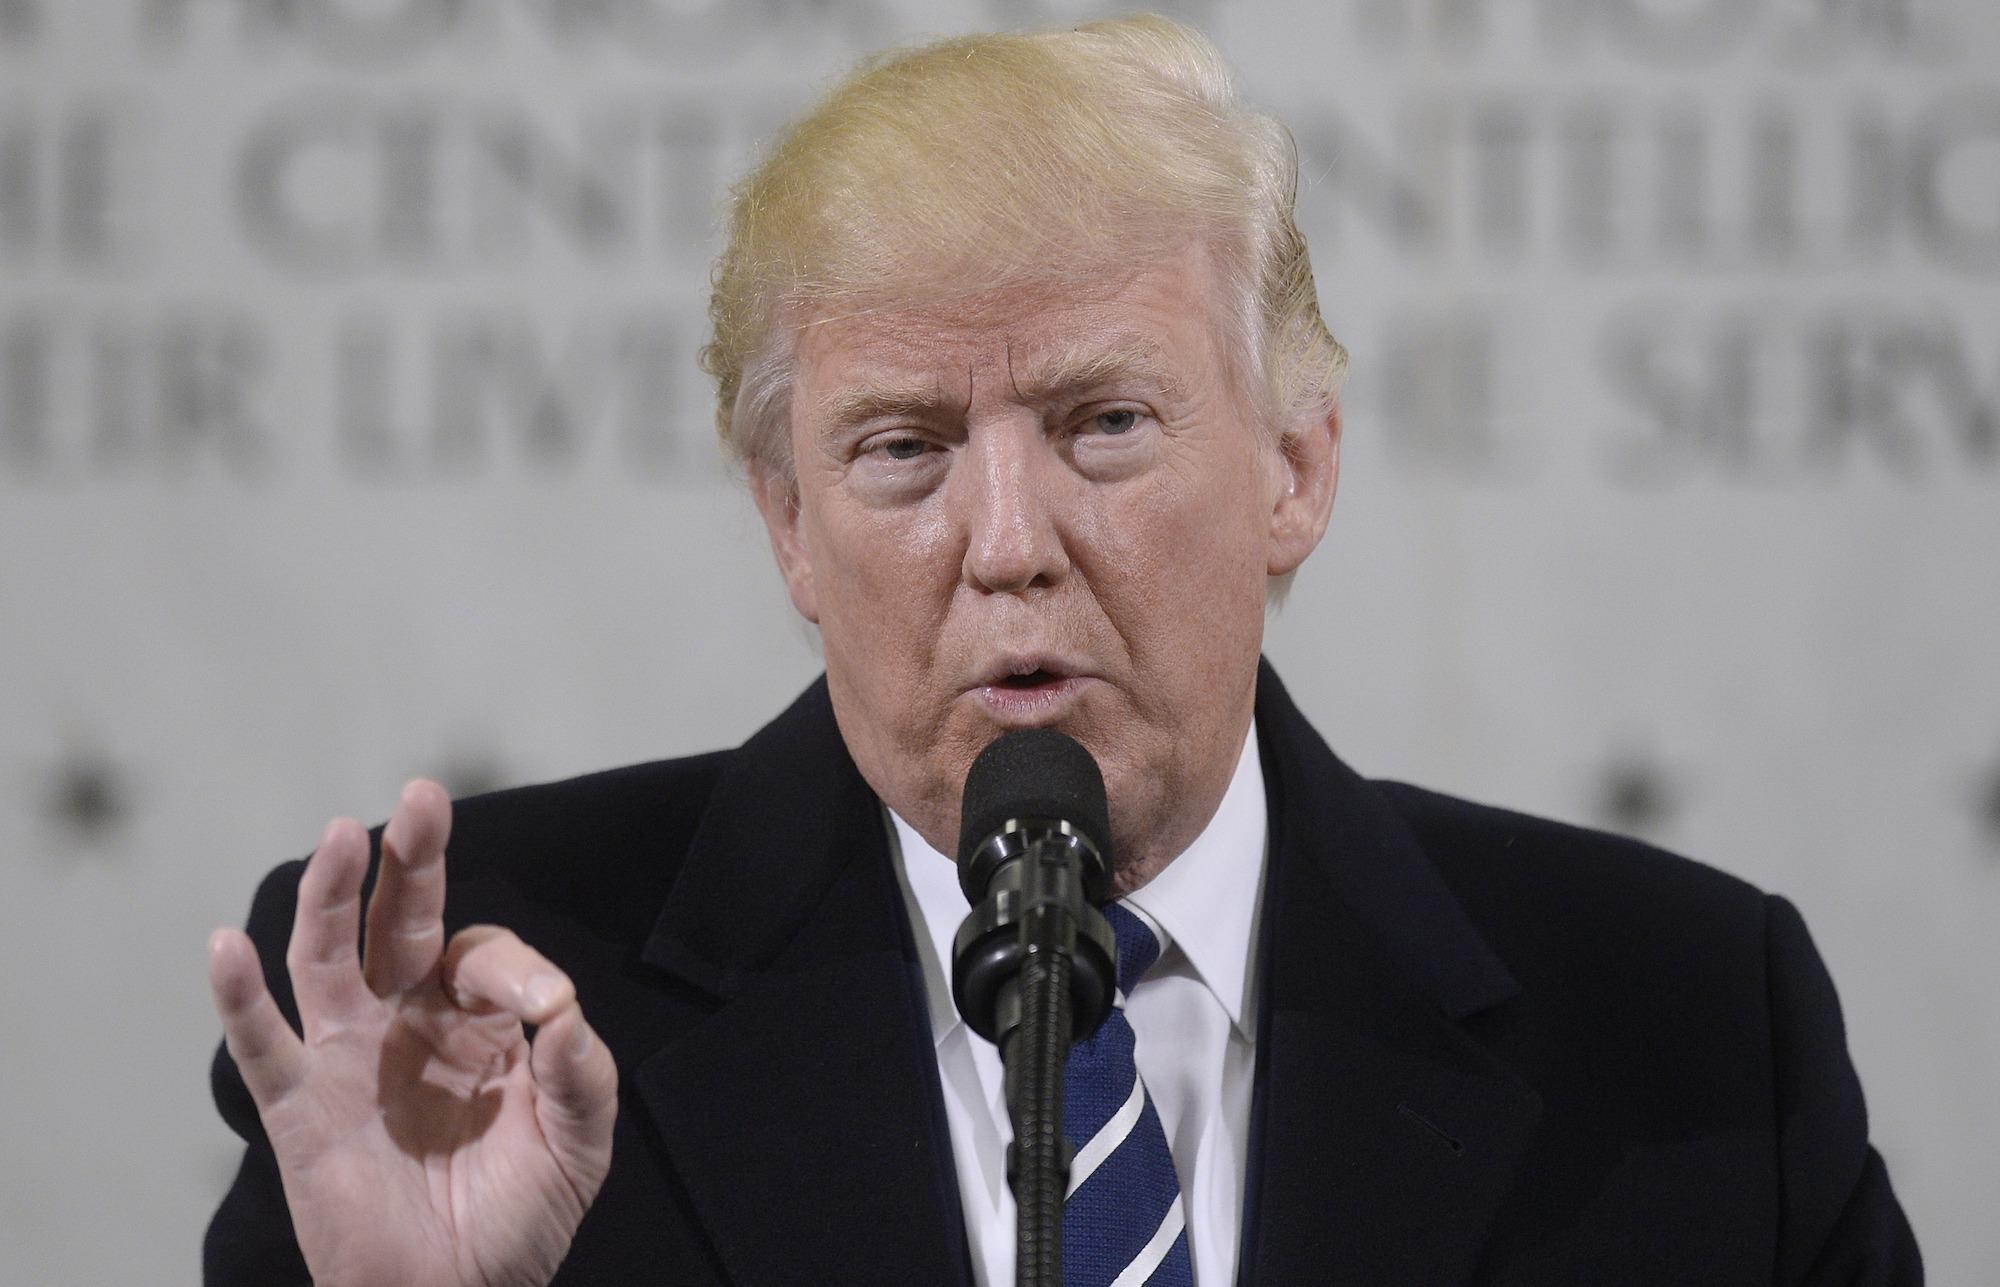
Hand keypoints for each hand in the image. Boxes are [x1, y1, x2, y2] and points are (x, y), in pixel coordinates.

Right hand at [207, 780, 617, 1286]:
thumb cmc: (518, 1220)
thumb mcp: (577, 1148)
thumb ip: (582, 1078)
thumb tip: (567, 1012)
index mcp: (477, 1022)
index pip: (485, 957)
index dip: (514, 971)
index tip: (546, 1013)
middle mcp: (407, 1021)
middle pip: (402, 922)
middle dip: (411, 859)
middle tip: (422, 796)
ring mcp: (348, 1058)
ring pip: (329, 959)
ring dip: (332, 898)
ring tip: (343, 836)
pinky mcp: (301, 1108)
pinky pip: (263, 1045)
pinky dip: (239, 998)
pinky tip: (227, 945)